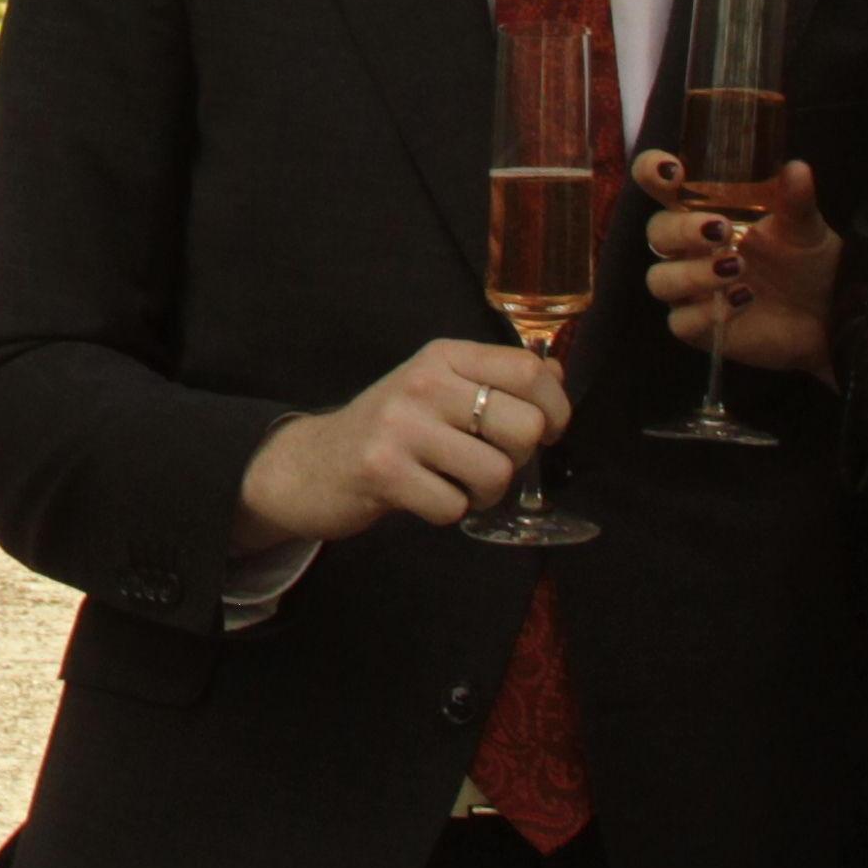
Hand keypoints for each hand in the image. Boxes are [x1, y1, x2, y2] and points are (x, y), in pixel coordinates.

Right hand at [232, 338, 572, 546]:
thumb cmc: (390, 428)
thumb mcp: (439, 388)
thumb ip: (494, 380)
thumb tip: (556, 377)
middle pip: (523, 426)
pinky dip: (448, 511)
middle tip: (486, 461)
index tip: (548, 431)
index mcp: (444, 355)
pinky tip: (424, 496)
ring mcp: (402, 425)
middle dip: (518, 458)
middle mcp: (424, 381)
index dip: (556, 408)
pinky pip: (454, 507)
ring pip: (495, 473)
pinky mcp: (384, 470)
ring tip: (454, 482)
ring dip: (484, 493)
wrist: (311, 462)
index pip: (529, 369)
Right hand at [634, 147, 840, 383]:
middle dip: (682, 230)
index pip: (657, 183)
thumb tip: (797, 169)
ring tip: (738, 268)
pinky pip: (681, 322)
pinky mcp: (698, 327)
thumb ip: (796, 200)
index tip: (674, 171)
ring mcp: (690, 289)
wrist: (826, 312)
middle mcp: (688, 247)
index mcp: (702, 209)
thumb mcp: (804, 225)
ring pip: (661, 280)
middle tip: (720, 229)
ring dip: (694, 273)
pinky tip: (743, 299)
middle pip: (657, 232)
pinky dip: (707, 312)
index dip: (651, 171)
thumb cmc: (804, 257)